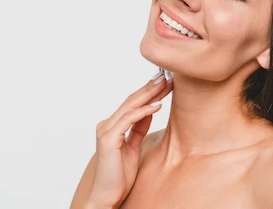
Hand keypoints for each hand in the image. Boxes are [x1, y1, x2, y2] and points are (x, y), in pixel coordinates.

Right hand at [86, 72, 172, 207]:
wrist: (107, 197)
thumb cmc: (119, 176)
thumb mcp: (133, 147)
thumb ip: (138, 128)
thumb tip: (150, 110)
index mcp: (112, 126)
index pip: (132, 103)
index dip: (148, 91)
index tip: (164, 81)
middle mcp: (107, 125)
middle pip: (131, 100)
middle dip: (150, 87)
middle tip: (167, 75)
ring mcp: (106, 131)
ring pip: (130, 106)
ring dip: (149, 94)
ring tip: (165, 84)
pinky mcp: (108, 139)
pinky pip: (129, 120)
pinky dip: (144, 111)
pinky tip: (157, 104)